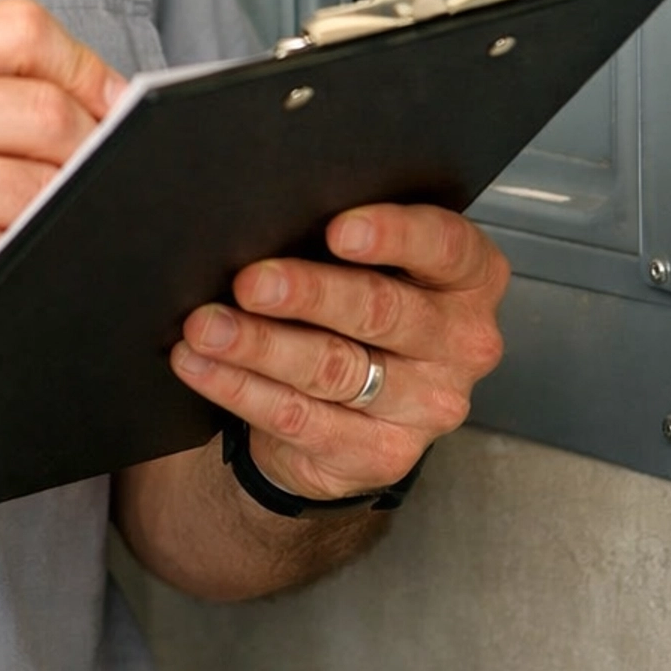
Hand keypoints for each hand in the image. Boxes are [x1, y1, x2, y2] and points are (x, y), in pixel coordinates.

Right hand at [0, 0, 124, 385]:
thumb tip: (99, 96)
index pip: (20, 29)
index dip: (83, 66)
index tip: (109, 100)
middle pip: (46, 111)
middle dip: (91, 146)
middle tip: (94, 169)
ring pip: (43, 186)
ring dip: (62, 208)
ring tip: (44, 217)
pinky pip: (22, 248)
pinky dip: (36, 255)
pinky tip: (15, 255)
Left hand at [170, 204, 508, 503]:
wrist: (358, 406)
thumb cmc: (362, 306)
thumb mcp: (372, 264)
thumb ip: (346, 238)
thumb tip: (269, 216)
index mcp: (468, 279)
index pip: (444, 246)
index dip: (393, 234)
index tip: (338, 229)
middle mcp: (459, 344)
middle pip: (380, 310)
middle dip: (307, 294)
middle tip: (250, 282)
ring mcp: (426, 406)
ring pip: (333, 368)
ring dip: (259, 345)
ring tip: (206, 326)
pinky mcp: (382, 455)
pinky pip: (301, 419)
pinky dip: (241, 388)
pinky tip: (202, 366)